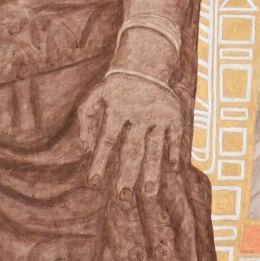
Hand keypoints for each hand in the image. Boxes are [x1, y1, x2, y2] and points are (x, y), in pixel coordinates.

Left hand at [77, 71, 183, 197]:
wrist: (145, 63)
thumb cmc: (115, 86)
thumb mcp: (95, 96)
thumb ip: (86, 119)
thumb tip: (85, 149)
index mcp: (118, 109)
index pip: (107, 141)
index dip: (99, 162)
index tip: (93, 183)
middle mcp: (139, 114)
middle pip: (132, 150)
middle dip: (127, 175)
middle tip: (122, 197)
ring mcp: (159, 115)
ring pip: (155, 148)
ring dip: (152, 171)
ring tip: (148, 193)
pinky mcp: (174, 115)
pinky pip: (174, 138)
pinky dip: (173, 153)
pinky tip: (171, 170)